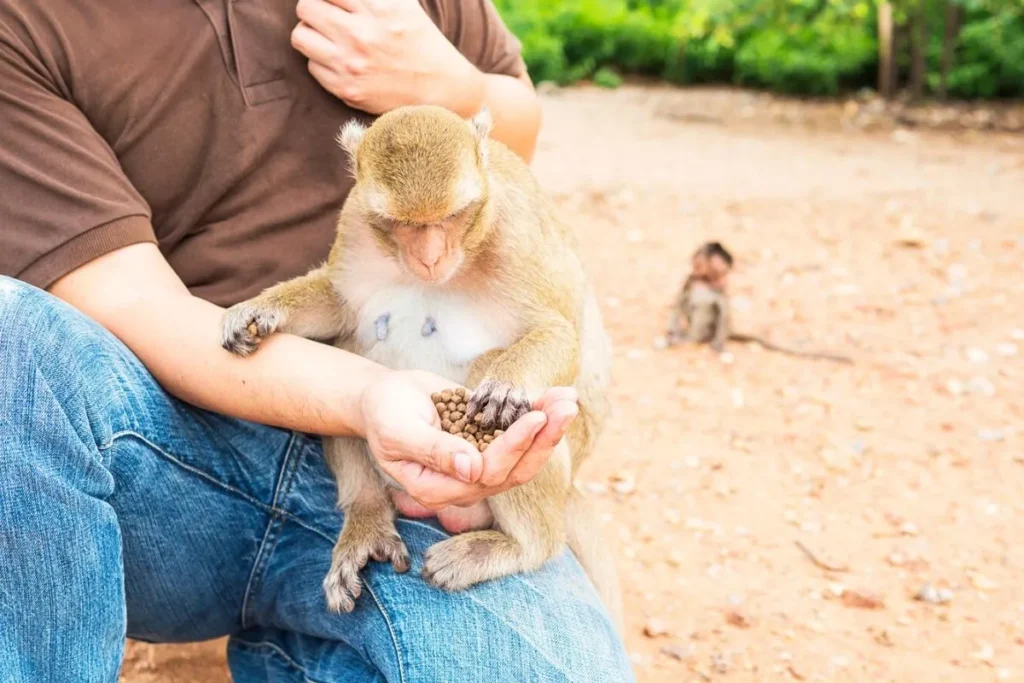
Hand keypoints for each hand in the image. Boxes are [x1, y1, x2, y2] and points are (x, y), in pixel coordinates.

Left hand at [292, 0, 484, 115]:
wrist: (442, 89)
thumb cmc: (422, 42)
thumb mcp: (403, 5)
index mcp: (377, 8)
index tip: (335, 4)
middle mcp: (361, 35)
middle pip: (305, 8)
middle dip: (314, 11)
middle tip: (327, 19)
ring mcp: (351, 64)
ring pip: (300, 37)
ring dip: (311, 35)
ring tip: (329, 40)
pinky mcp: (346, 89)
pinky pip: (312, 66)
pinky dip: (322, 62)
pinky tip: (341, 63)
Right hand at [360, 370, 577, 517]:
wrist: (385, 397)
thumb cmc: (384, 414)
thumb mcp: (399, 430)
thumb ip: (433, 451)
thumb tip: (472, 469)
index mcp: (440, 488)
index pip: (488, 474)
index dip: (514, 447)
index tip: (535, 417)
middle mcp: (466, 482)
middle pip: (515, 469)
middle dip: (543, 439)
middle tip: (566, 408)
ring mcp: (481, 463)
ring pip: (525, 455)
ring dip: (549, 427)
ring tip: (569, 399)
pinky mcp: (490, 442)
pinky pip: (520, 433)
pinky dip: (540, 414)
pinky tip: (559, 394)